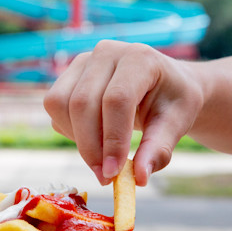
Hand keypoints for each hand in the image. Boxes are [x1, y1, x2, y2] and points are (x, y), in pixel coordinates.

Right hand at [44, 41, 204, 185]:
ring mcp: (83, 61)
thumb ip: (159, 149)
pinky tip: (94, 138)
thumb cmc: (172, 102)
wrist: (164, 84)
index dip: (112, 139)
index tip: (114, 173)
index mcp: (139, 58)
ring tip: (101, 156)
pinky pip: (54, 107)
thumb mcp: (177, 124)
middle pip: (82, 103)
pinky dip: (69, 131)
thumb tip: (138, 178)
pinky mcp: (69, 74)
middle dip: (90, 147)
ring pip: (60, 104)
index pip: (117, 100)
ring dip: (76, 139)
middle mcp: (106, 52)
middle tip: (104, 177)